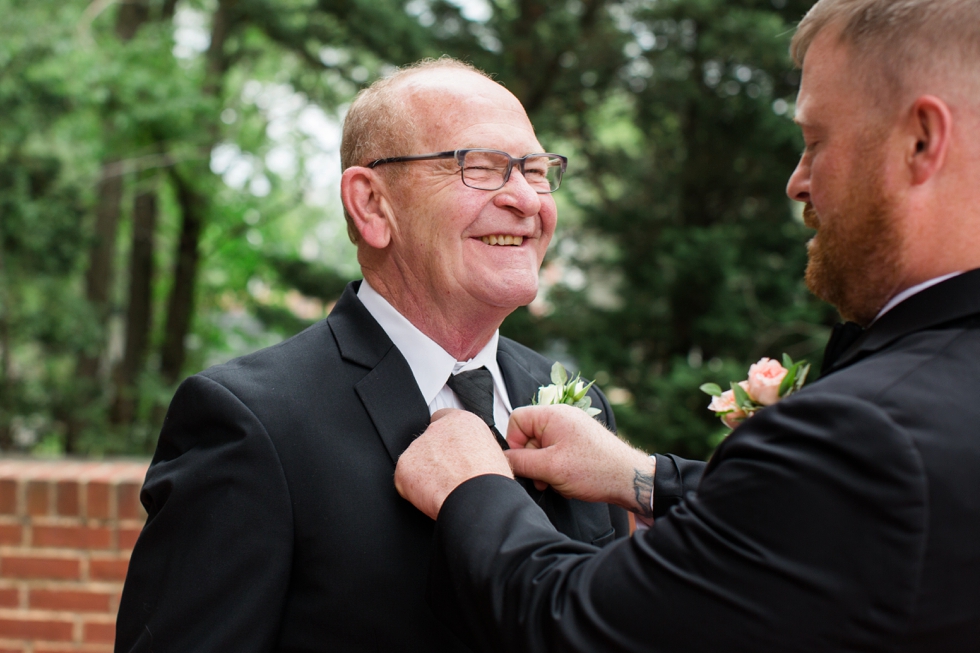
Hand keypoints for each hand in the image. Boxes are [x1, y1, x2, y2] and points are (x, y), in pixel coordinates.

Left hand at [395, 409, 513, 519]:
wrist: (479, 501)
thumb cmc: (491, 483)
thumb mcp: (495, 453)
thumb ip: (475, 446)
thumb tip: (473, 456)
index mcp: (462, 421)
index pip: (444, 420)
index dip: (446, 441)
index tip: (449, 454)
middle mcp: (438, 429)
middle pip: (429, 442)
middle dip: (434, 458)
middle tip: (448, 478)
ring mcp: (418, 446)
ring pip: (416, 461)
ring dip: (424, 474)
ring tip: (444, 491)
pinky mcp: (404, 466)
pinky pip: (404, 480)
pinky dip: (413, 491)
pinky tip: (432, 498)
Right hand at [504, 405, 655, 516]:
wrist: (630, 479)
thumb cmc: (593, 470)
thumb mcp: (550, 467)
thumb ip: (520, 461)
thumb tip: (501, 458)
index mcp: (553, 414)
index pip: (516, 419)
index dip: (514, 442)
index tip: (525, 463)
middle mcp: (562, 416)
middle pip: (528, 434)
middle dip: (531, 458)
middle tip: (542, 479)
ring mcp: (571, 428)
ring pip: (541, 446)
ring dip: (542, 466)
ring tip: (554, 481)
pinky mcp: (579, 441)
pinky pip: (555, 451)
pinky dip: (555, 466)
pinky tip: (565, 480)